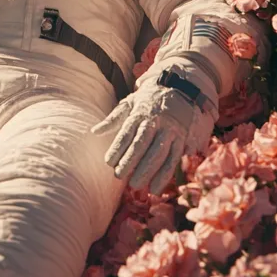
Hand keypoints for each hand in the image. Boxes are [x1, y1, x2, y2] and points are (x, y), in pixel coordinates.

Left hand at [92, 69, 215, 194]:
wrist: (179, 87)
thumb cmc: (149, 100)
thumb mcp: (130, 103)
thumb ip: (113, 119)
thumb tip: (94, 131)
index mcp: (140, 114)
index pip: (127, 132)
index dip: (118, 148)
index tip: (108, 162)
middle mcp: (156, 121)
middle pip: (142, 143)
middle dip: (130, 161)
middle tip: (119, 176)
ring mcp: (170, 130)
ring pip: (159, 153)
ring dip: (147, 170)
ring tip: (135, 185)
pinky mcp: (182, 139)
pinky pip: (173, 159)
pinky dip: (165, 175)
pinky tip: (155, 189)